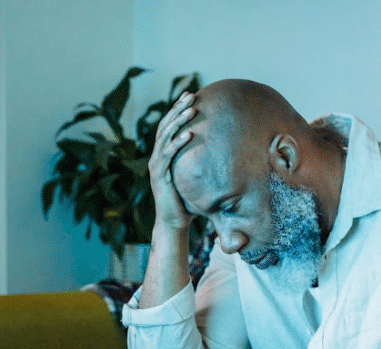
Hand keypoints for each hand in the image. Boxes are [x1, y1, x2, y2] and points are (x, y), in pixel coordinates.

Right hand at [149, 91, 196, 231]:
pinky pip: (168, 156)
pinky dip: (177, 144)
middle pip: (166, 126)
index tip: (189, 95)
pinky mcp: (159, 176)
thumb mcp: (194, 178)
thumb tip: (225, 154)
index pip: (169, 126)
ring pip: (166, 137)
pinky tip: (188, 134)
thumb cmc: (187, 202)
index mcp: (163, 155)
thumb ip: (201, 165)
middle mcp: (157, 156)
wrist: (173, 222)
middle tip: (190, 95)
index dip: (177, 109)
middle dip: (178, 109)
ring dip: (179, 122)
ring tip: (191, 110)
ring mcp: (156, 165)